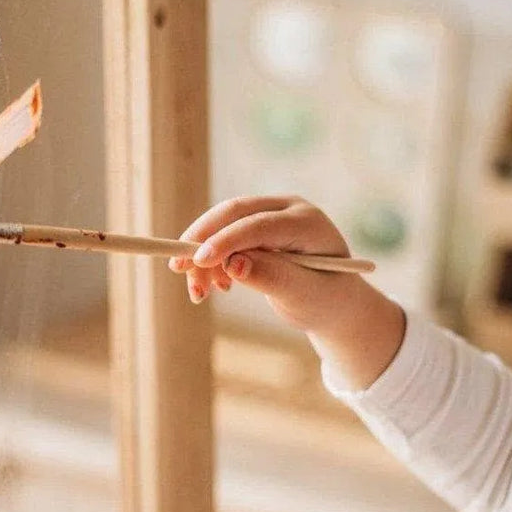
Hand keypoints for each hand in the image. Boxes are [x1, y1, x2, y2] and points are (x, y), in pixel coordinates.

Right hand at [170, 196, 405, 389]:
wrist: (333, 302)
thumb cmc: (324, 301)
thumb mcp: (302, 296)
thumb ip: (272, 278)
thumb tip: (233, 264)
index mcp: (309, 223)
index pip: (260, 224)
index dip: (227, 240)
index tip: (198, 261)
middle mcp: (288, 209)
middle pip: (234, 212)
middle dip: (202, 239)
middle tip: (178, 268)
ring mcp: (271, 213)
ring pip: (223, 222)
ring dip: (202, 254)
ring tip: (199, 292)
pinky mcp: (256, 224)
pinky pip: (223, 233)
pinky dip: (210, 258)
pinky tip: (216, 284)